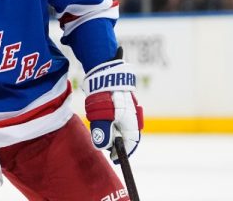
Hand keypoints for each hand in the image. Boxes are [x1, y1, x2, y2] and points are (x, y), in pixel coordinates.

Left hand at [84, 48, 143, 162]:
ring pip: (120, 125)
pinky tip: (100, 116)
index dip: (123, 153)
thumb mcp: (102, 118)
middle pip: (125, 135)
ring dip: (111, 129)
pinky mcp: (121, 102)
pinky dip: (109, 120)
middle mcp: (132, 117)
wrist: (106, 73)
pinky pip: (116, 116)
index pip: (130, 144)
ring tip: (100, 126)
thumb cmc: (106, 97)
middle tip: (104, 143)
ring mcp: (127, 109)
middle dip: (115, 141)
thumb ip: (103, 134)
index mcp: (132, 123)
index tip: (115, 159)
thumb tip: (102, 146)